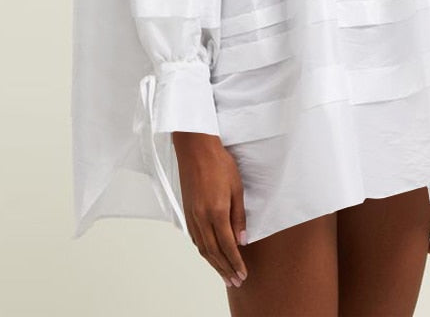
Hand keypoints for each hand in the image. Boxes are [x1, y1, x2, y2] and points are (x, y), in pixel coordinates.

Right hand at [172, 132, 248, 287]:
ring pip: (202, 248)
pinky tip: (209, 255)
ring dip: (213, 264)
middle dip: (225, 269)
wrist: (196, 149)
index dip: (235, 262)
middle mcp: (201, 218)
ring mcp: (191, 215)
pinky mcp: (186, 211)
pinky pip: (195, 238)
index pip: (227, 246)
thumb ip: (238, 216)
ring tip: (224, 274)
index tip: (243, 274)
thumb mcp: (237, 188)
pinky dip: (203, 251)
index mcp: (216, 212)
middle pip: (213, 252)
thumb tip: (242, 239)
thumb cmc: (219, 163)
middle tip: (235, 281)